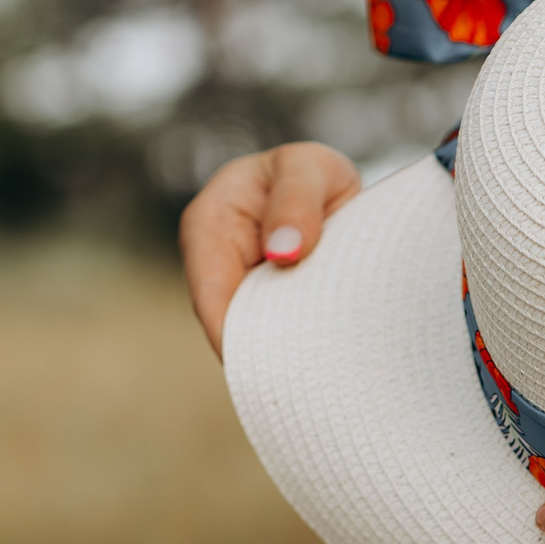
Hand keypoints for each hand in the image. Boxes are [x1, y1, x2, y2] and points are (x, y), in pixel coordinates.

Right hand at [178, 142, 361, 354]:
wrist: (336, 191)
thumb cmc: (312, 173)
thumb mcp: (308, 167)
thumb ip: (296, 199)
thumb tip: (283, 252)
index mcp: (209, 224)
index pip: (209, 290)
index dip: (231, 330)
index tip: (263, 358)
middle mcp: (217, 265)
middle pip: (228, 324)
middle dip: (259, 351)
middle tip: (295, 376)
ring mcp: (242, 292)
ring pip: (254, 337)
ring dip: (281, 354)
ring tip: (311, 374)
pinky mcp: (269, 311)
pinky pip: (278, 338)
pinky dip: (297, 350)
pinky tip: (319, 365)